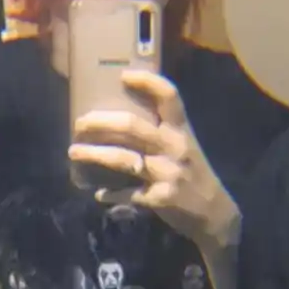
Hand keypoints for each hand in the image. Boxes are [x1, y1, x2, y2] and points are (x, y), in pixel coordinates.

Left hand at [69, 70, 239, 249]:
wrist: (215, 213)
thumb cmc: (193, 173)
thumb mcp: (184, 146)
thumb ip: (162, 131)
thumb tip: (120, 118)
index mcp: (181, 130)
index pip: (169, 97)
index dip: (147, 82)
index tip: (123, 76)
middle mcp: (174, 147)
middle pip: (132, 127)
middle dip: (100, 123)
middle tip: (80, 123)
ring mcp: (167, 174)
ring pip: (122, 159)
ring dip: (93, 155)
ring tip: (74, 152)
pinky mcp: (159, 199)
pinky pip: (126, 193)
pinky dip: (110, 194)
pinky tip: (98, 194)